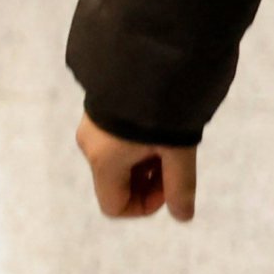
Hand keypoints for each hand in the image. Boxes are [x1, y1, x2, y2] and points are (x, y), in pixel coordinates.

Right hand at [76, 116, 196, 221]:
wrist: (147, 56)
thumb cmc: (164, 108)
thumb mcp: (179, 152)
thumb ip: (181, 186)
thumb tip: (183, 217)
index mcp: (103, 161)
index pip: (114, 207)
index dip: (146, 206)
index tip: (169, 186)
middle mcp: (90, 147)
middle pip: (118, 185)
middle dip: (150, 183)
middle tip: (175, 163)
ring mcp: (91, 128)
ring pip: (119, 164)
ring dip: (146, 163)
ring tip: (170, 143)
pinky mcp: (99, 113)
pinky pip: (116, 143)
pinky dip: (139, 146)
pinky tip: (160, 129)